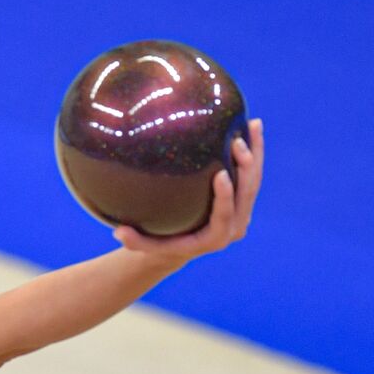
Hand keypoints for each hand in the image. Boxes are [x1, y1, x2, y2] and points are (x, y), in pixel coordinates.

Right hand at [112, 118, 263, 261]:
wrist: (182, 248)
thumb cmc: (162, 244)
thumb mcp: (147, 246)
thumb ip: (134, 242)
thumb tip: (118, 232)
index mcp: (215, 238)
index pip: (224, 216)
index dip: (226, 196)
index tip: (221, 174)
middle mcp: (235, 226)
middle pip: (247, 194)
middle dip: (245, 168)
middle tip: (238, 142)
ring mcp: (243, 212)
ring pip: (254, 181)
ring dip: (255, 153)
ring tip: (254, 125)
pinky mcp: (244, 200)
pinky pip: (251, 174)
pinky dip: (254, 152)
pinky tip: (254, 125)